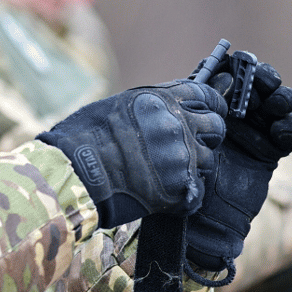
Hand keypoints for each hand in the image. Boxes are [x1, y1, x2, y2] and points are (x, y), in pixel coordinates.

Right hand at [36, 80, 227, 227]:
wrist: (76, 172)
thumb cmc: (85, 136)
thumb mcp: (118, 105)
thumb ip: (152, 106)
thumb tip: (170, 107)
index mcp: (162, 101)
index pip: (207, 97)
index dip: (211, 105)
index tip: (209, 111)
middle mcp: (177, 125)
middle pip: (216, 127)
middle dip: (207, 135)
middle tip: (188, 144)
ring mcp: (181, 157)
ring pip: (207, 161)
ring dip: (191, 165)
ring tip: (165, 171)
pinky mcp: (179, 188)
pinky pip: (196, 192)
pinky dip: (185, 194)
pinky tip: (166, 192)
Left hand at [185, 61, 291, 272]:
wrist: (200, 223)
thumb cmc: (183, 177)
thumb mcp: (184, 138)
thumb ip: (200, 106)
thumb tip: (220, 76)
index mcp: (209, 104)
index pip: (228, 73)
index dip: (239, 64)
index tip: (243, 62)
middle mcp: (233, 115)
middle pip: (259, 84)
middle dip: (266, 78)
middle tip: (263, 83)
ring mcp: (254, 132)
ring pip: (280, 104)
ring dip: (283, 98)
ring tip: (276, 106)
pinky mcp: (272, 152)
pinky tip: (284, 132)